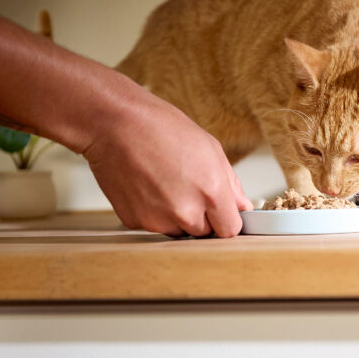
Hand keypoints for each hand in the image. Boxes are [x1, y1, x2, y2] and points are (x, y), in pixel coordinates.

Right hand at [83, 87, 252, 237]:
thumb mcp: (211, 148)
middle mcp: (185, 212)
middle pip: (205, 233)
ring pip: (179, 231)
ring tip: (167, 183)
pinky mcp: (135, 221)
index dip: (228, 219)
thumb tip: (242, 205)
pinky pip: (154, 225)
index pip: (231, 230)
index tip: (224, 212)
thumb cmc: (161, 128)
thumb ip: (231, 184)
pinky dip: (154, 212)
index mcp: (211, 193)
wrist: (116, 124)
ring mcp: (158, 220)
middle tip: (190, 188)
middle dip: (204, 217)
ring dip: (178, 217)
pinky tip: (149, 186)